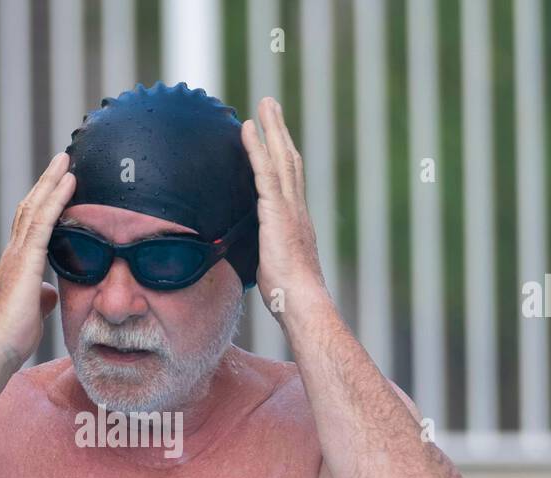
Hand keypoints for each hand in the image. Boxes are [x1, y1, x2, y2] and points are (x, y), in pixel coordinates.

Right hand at [0, 152, 75, 368]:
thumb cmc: (12, 338)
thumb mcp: (34, 312)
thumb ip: (42, 296)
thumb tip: (51, 291)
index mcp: (17, 264)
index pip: (31, 226)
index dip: (43, 203)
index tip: (57, 184)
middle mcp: (14, 253)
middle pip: (30, 207)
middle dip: (46, 183)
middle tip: (62, 159)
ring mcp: (18, 254)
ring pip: (35, 207)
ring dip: (52, 181)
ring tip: (66, 159)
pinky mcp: (25, 260)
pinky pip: (43, 221)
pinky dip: (57, 198)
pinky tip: (69, 181)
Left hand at [240, 97, 330, 320]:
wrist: (302, 302)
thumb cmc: (289, 297)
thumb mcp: (274, 270)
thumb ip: (266, 257)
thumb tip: (256, 263)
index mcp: (297, 221)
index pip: (290, 181)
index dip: (283, 156)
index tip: (277, 137)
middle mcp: (297, 208)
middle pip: (290, 159)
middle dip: (280, 131)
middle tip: (270, 105)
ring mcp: (289, 208)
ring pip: (281, 158)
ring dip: (272, 128)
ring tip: (263, 104)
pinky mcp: (277, 212)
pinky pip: (265, 172)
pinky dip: (257, 149)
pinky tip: (248, 130)